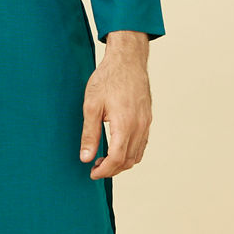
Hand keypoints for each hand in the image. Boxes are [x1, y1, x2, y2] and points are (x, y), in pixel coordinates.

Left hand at [79, 39, 151, 176]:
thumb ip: (90, 134)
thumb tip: (86, 158)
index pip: (117, 159)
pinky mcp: (148, 119)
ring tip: (103, 160)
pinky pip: (142, 144)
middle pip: (128, 160)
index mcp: (125, 124)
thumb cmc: (108, 79)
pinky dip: (131, 153)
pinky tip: (117, 148)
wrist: (128, 60)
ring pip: (137, 155)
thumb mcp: (91, 106)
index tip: (92, 173)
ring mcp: (146, 123)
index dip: (104, 171)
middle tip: (94, 168)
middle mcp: (139, 126)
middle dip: (112, 170)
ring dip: (122, 163)